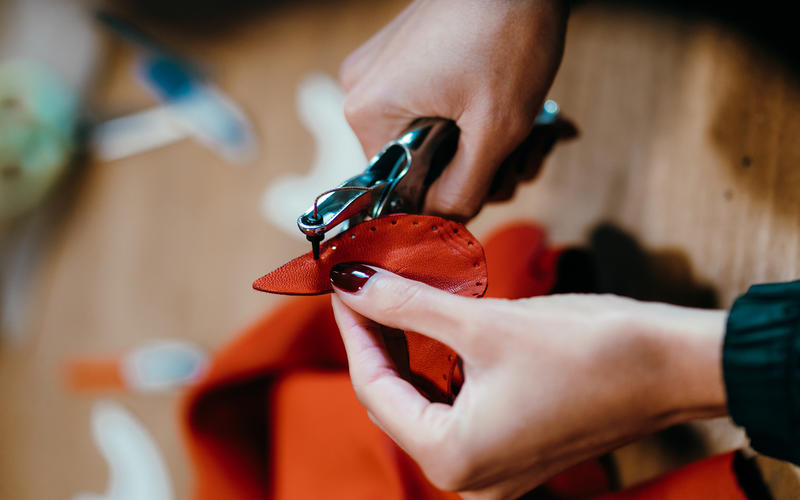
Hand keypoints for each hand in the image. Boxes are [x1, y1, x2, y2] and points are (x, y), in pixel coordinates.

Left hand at [330, 265, 727, 498]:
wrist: (676, 366)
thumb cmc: (589, 350)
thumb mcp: (482, 323)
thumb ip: (406, 303)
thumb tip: (351, 281)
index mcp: (454, 458)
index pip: (374, 389)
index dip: (353, 331)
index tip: (344, 285)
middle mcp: (470, 478)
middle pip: (396, 401)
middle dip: (379, 342)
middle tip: (368, 288)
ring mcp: (495, 469)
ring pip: (426, 404)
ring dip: (410, 354)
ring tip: (397, 301)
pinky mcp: (517, 450)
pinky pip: (459, 410)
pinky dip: (443, 370)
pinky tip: (438, 333)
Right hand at [340, 0, 568, 219]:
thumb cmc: (508, 33)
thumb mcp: (495, 129)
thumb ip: (464, 191)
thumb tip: (442, 226)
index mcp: (368, 113)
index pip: (399, 192)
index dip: (450, 201)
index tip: (494, 189)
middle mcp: (363, 94)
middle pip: (420, 167)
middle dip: (479, 172)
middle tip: (524, 158)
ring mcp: (383, 74)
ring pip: (435, 142)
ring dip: (486, 149)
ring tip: (532, 134)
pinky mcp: (405, 61)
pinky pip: (435, 113)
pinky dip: (475, 121)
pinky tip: (515, 115)